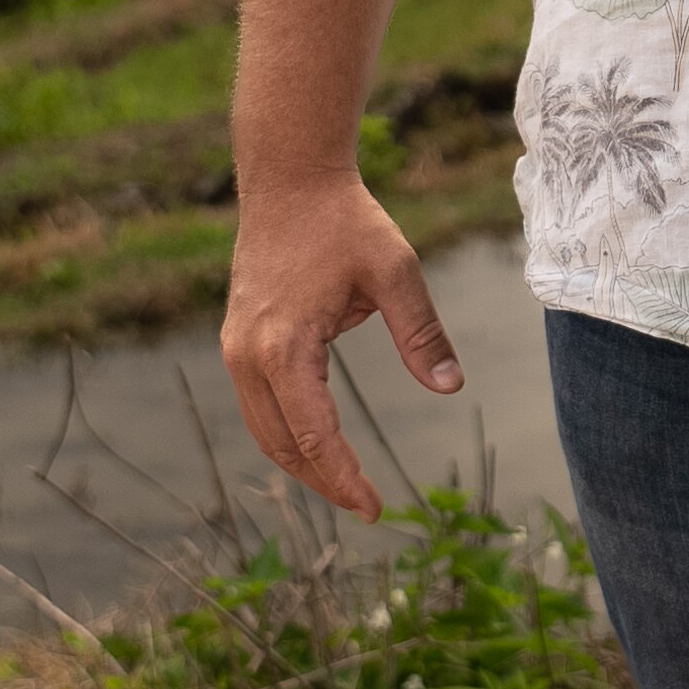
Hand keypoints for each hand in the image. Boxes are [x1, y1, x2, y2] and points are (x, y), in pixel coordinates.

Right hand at [220, 171, 462, 515]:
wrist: (289, 181)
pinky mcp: (238, 340)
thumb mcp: (395, 271)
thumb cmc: (346, 222)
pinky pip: (259, 405)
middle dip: (324, 480)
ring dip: (303, 462)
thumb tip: (452, 387)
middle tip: (367, 507)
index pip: (314, 434)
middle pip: (284, 444)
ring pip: (265, 430)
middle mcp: (249, 356)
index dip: (344, 476)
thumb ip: (421, 332)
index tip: (376, 507)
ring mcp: (236, 349)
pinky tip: (319, 444)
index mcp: (284, 346)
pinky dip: (288, 433)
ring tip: (346, 486)